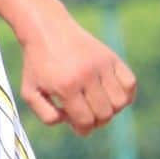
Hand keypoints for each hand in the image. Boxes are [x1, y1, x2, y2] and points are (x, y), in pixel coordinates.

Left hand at [16, 6, 136, 136]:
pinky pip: (130, 83)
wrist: (47, 29)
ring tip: (97, 104)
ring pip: (120, 102)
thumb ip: (46, 115)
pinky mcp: (111, 56)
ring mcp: (101, 65)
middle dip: (96, 121)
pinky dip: (126, 94)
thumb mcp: (29, 91)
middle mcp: (87, 75)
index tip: (78, 127)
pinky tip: (111, 94)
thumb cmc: (37, 63)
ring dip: (112, 110)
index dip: (83, 129)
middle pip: (105, 114)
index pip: (85, 121)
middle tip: (86, 114)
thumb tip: (71, 122)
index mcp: (66, 86)